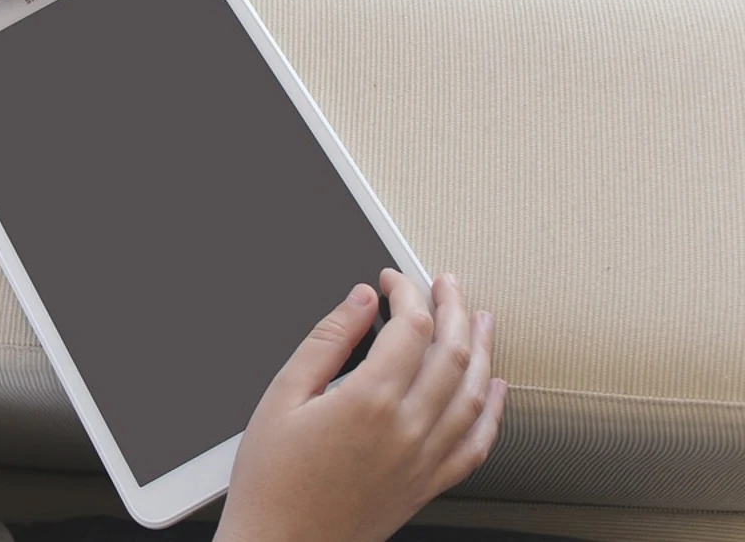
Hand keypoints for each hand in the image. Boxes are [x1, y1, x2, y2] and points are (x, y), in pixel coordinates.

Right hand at [216, 270, 507, 541]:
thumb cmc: (272, 482)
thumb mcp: (281, 397)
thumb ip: (325, 342)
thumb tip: (357, 301)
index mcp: (369, 401)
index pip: (411, 327)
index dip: (407, 292)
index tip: (392, 280)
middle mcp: (407, 429)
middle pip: (452, 352)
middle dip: (453, 308)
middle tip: (445, 284)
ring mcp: (423, 460)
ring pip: (474, 393)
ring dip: (483, 349)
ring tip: (481, 320)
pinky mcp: (427, 486)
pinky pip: (477, 445)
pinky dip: (494, 412)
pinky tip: (495, 390)